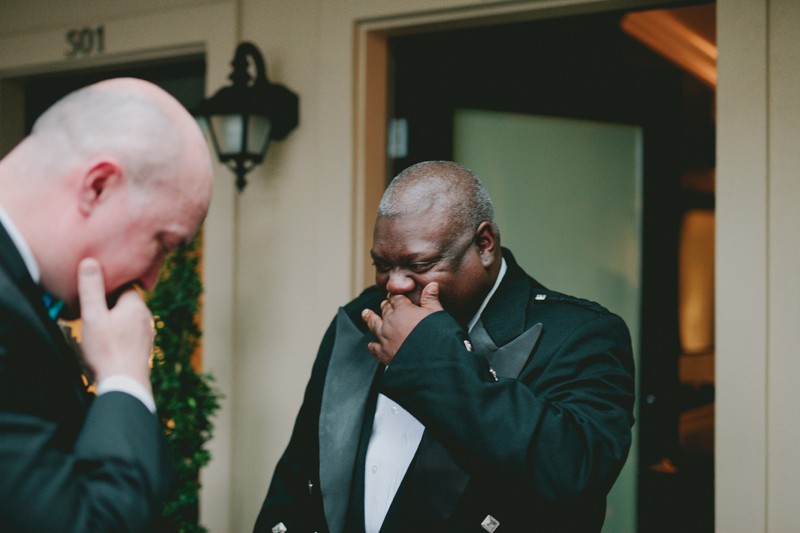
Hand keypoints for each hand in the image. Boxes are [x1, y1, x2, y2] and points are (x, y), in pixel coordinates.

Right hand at [77, 258, 154, 392]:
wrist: (125, 384)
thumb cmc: (107, 350)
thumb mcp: (93, 316)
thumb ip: (91, 289)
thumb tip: (90, 261)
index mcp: (135, 305)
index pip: (123, 285)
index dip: (107, 285)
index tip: (92, 289)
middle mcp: (145, 317)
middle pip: (125, 301)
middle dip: (108, 303)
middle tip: (89, 309)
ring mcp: (147, 333)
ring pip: (128, 318)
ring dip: (113, 319)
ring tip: (95, 327)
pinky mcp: (144, 348)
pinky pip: (130, 333)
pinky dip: (119, 333)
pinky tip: (107, 342)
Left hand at [362, 282, 442, 364]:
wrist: (431, 362)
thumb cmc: (437, 336)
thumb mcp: (437, 313)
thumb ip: (431, 299)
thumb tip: (432, 284)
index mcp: (403, 310)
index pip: (396, 298)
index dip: (395, 296)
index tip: (394, 296)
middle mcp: (390, 322)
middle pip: (385, 310)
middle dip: (385, 306)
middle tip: (384, 304)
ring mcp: (385, 338)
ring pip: (374, 325)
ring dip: (370, 318)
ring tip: (366, 313)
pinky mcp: (384, 354)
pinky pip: (374, 347)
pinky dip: (372, 345)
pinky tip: (371, 344)